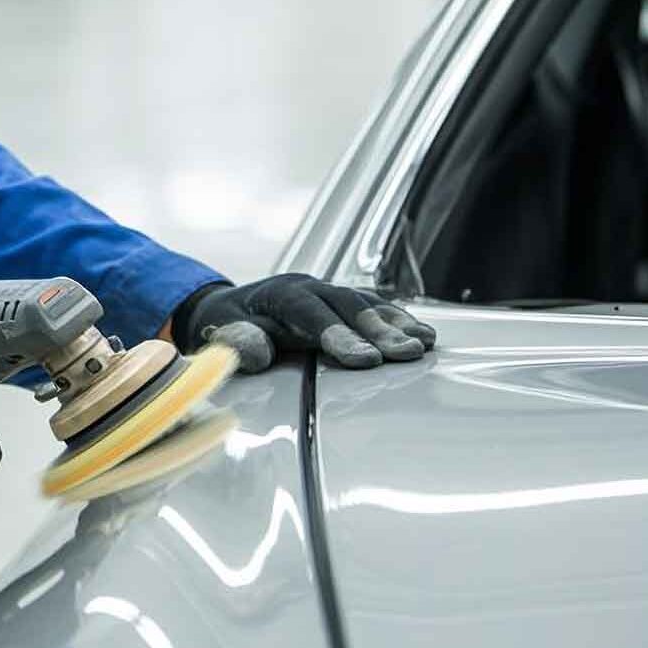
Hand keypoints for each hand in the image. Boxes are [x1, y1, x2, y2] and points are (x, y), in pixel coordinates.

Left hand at [174, 274, 435, 372]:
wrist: (230, 306)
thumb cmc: (228, 325)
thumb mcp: (221, 333)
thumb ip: (238, 343)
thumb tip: (258, 354)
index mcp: (279, 293)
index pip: (310, 312)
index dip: (339, 334)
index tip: (366, 361)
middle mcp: (309, 286)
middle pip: (348, 305)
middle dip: (380, 330)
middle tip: (408, 353)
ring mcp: (330, 291)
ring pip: (367, 303)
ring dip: (398, 324)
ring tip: (425, 343)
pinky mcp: (344, 302)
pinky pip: (376, 308)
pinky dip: (400, 321)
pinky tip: (425, 335)